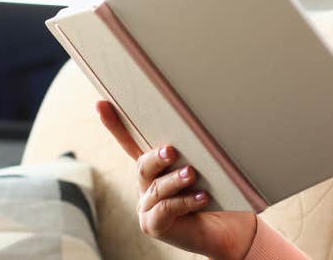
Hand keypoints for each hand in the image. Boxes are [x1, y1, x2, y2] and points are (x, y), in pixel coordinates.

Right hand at [95, 100, 258, 258]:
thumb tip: (204, 125)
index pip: (130, 142)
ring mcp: (147, 206)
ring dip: (174, 180)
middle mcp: (146, 185)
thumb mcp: (208, 168)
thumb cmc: (219, 193)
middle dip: (155, 157)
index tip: (101, 104)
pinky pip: (166, 209)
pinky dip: (185, 201)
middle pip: (142, 165)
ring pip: (155, 188)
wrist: (231, 229)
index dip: (115, 125)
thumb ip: (198, 151)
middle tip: (171, 151)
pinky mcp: (154, 225)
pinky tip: (202, 197)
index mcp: (154, 167)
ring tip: (191, 174)